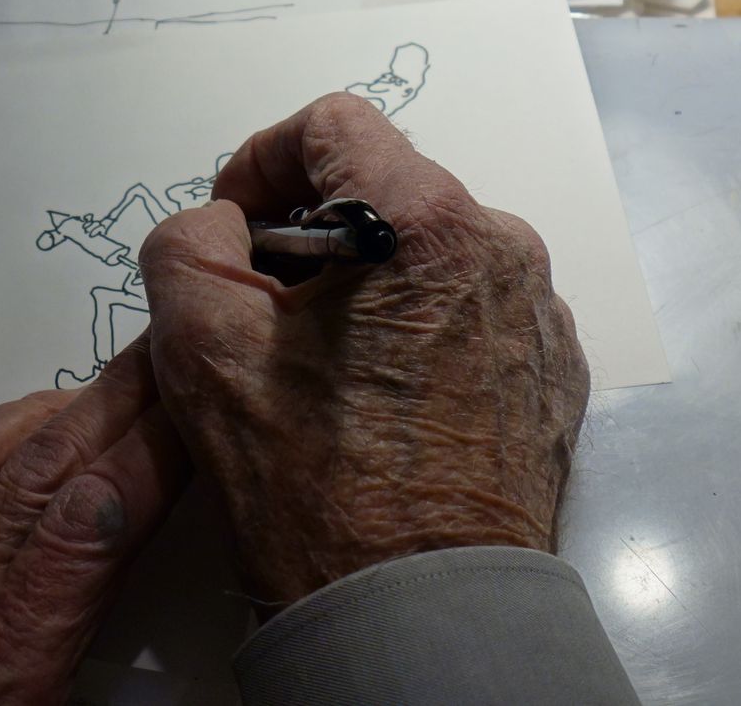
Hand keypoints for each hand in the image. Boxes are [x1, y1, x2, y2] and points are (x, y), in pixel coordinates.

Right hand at [139, 93, 588, 611]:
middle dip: (311, 231)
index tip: (234, 228)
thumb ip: (188, 247)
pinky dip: (416, 328)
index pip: (335, 125)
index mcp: (425, 223)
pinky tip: (377, 397)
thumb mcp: (204, 351)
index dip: (263, 161)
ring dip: (364, 282)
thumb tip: (219, 226)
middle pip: (386, 187)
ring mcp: (537, 313)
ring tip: (318, 363)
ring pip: (428, 252)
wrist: (421, 615)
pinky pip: (471, 311)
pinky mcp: (552, 371)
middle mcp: (501, 248)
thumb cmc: (318, 487)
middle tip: (261, 306)